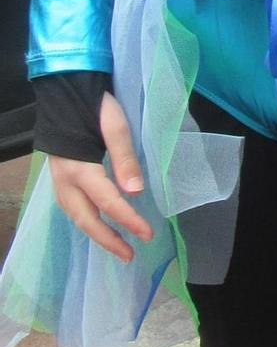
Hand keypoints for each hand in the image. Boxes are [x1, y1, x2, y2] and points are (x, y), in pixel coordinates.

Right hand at [47, 91, 151, 262]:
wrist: (65, 91)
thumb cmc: (94, 105)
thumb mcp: (115, 125)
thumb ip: (125, 158)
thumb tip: (136, 192)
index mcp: (80, 167)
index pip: (108, 202)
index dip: (128, 220)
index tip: (147, 235)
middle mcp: (65, 180)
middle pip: (87, 219)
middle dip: (109, 240)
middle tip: (130, 256)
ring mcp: (59, 180)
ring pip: (77, 216)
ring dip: (97, 235)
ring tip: (118, 247)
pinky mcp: (60, 177)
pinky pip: (72, 208)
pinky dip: (87, 221)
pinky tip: (100, 226)